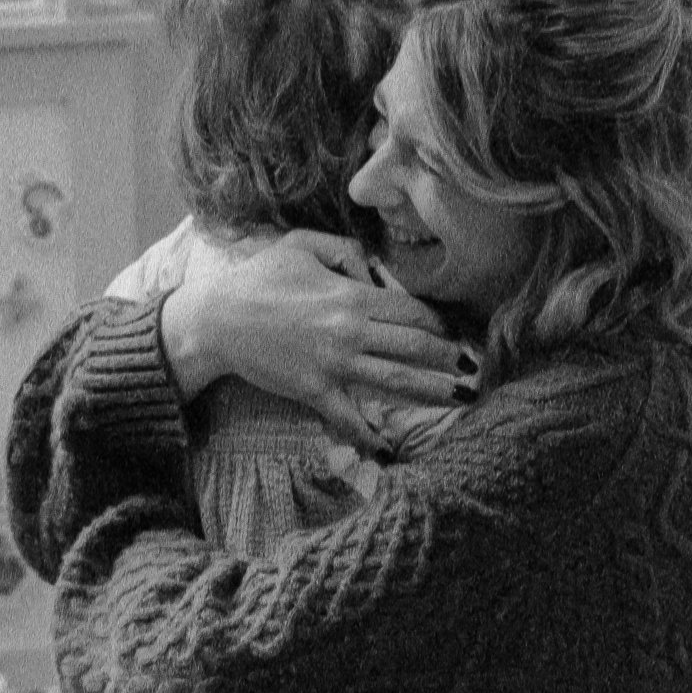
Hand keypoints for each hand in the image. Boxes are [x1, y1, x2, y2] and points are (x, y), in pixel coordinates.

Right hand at [160, 230, 468, 451]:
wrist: (216, 321)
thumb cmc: (258, 278)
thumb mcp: (302, 244)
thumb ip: (346, 250)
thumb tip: (378, 271)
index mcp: (351, 295)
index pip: (412, 310)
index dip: (441, 323)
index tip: (459, 333)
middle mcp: (350, 332)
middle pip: (416, 346)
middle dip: (451, 359)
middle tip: (475, 369)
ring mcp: (334, 365)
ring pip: (398, 381)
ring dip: (435, 392)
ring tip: (462, 398)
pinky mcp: (315, 392)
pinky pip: (351, 419)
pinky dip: (372, 436)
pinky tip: (392, 448)